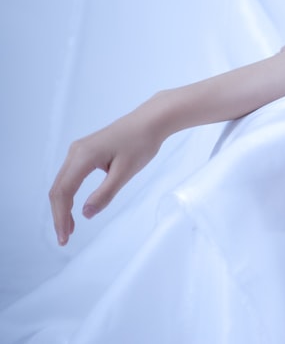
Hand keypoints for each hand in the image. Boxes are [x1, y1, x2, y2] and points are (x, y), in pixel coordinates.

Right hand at [49, 109, 164, 245]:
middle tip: (65, 238)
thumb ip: (105, 194)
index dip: (61, 216)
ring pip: (62, 182)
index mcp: (82, 156)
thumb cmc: (141, 143)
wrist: (151, 120)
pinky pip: (71, 176)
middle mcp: (75, 151)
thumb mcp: (125, 172)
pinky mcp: (86, 151)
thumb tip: (85, 214)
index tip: (65, 237)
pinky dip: (70, 194)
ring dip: (63, 206)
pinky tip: (75, 207)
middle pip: (58, 188)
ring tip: (70, 228)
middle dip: (59, 214)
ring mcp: (79, 150)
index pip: (63, 191)